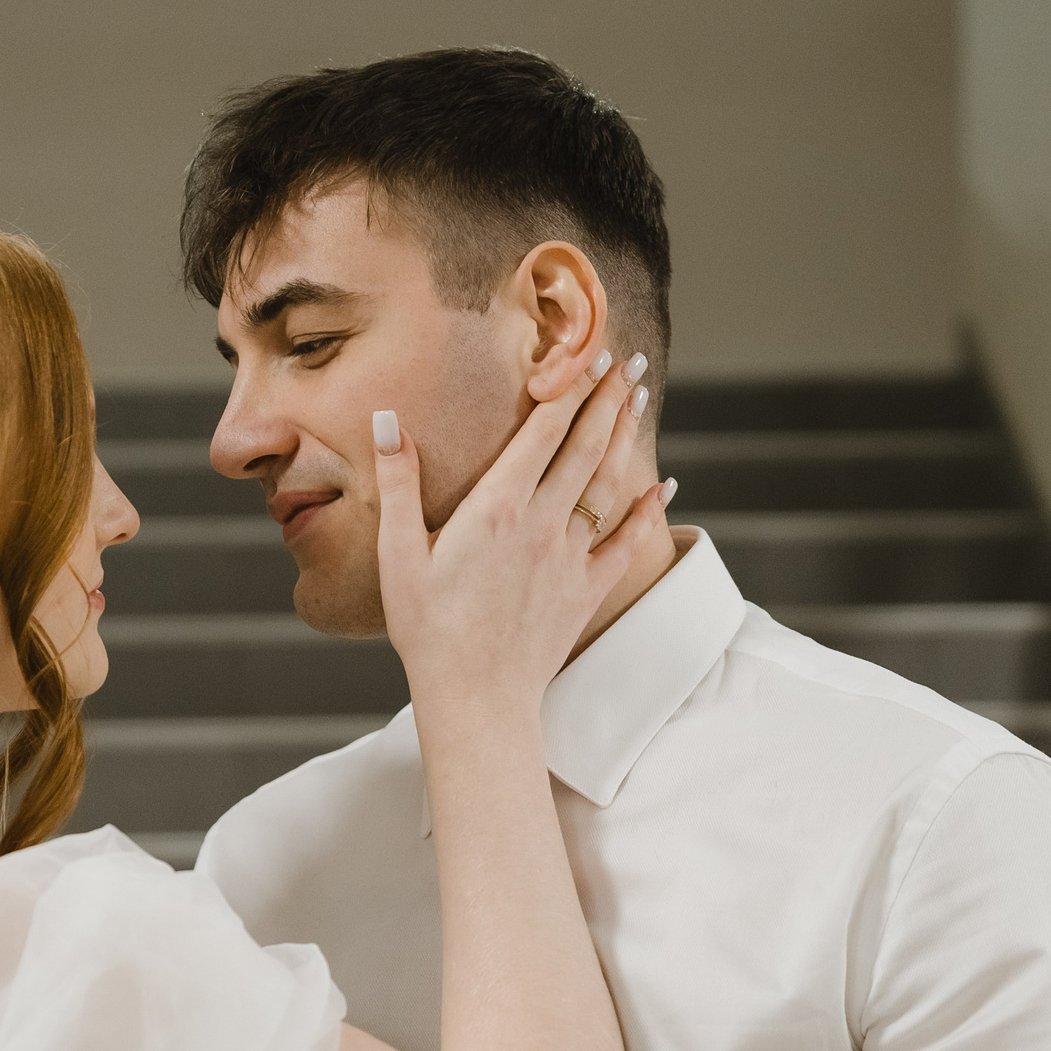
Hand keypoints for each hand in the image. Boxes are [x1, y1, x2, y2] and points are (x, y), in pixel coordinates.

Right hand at [373, 353, 668, 714]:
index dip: (566, 387)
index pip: (541, 432)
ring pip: (608, 484)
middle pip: (584, 447)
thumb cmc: (428, 630)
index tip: (585, 352)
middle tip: (626, 361)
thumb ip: (398, 483)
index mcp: (495, 508)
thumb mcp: (399, 555)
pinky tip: (662, 487)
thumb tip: (388, 421)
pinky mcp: (585, 589)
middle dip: (607, 399)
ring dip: (625, 438)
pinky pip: (626, 542)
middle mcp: (541, 524)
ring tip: (637, 401)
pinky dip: (647, 511)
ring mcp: (570, 557)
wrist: (476, 699)